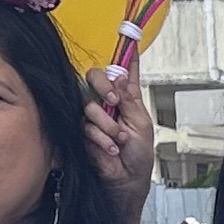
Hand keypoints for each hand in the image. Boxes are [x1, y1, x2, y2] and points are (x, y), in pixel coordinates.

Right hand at [83, 67, 146, 191]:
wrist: (126, 180)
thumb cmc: (138, 155)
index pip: (124, 73)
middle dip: (104, 86)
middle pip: (95, 78)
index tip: (131, 43)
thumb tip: (119, 76)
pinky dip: (102, 139)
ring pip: (90, 106)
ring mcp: (93, 117)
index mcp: (126, 99)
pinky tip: (111, 149)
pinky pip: (86, 126)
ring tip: (120, 140)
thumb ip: (129, 100)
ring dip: (108, 125)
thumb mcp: (141, 124)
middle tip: (114, 101)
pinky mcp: (82, 132)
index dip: (127, 58)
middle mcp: (107, 103)